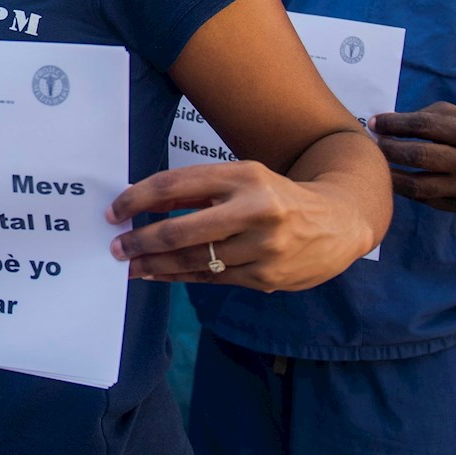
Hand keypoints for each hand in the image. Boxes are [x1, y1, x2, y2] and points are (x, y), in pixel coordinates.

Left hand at [109, 162, 378, 291]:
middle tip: (117, 248)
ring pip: (195, 261)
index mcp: (245, 176)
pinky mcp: (267, 277)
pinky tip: (159, 274)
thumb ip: (196, 189)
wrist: (340, 222)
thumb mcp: (242, 178)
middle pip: (181, 231)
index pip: (176, 186)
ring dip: (155, 265)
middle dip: (141, 242)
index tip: (115, 212)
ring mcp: (263, 247)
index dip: (138, 199)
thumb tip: (143, 201)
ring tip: (131, 266)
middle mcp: (255, 210)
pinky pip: (212, 279)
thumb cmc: (277, 196)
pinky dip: (180, 276)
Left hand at [373, 102, 455, 211]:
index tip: (375, 122)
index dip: (395, 124)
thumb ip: (425, 116)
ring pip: (418, 185)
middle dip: (390, 149)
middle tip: (374, 144)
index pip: (424, 126)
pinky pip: (424, 199)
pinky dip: (404, 189)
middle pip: (419, 156)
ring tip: (377, 164)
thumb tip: (385, 124)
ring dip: (391, 174)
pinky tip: (394, 178)